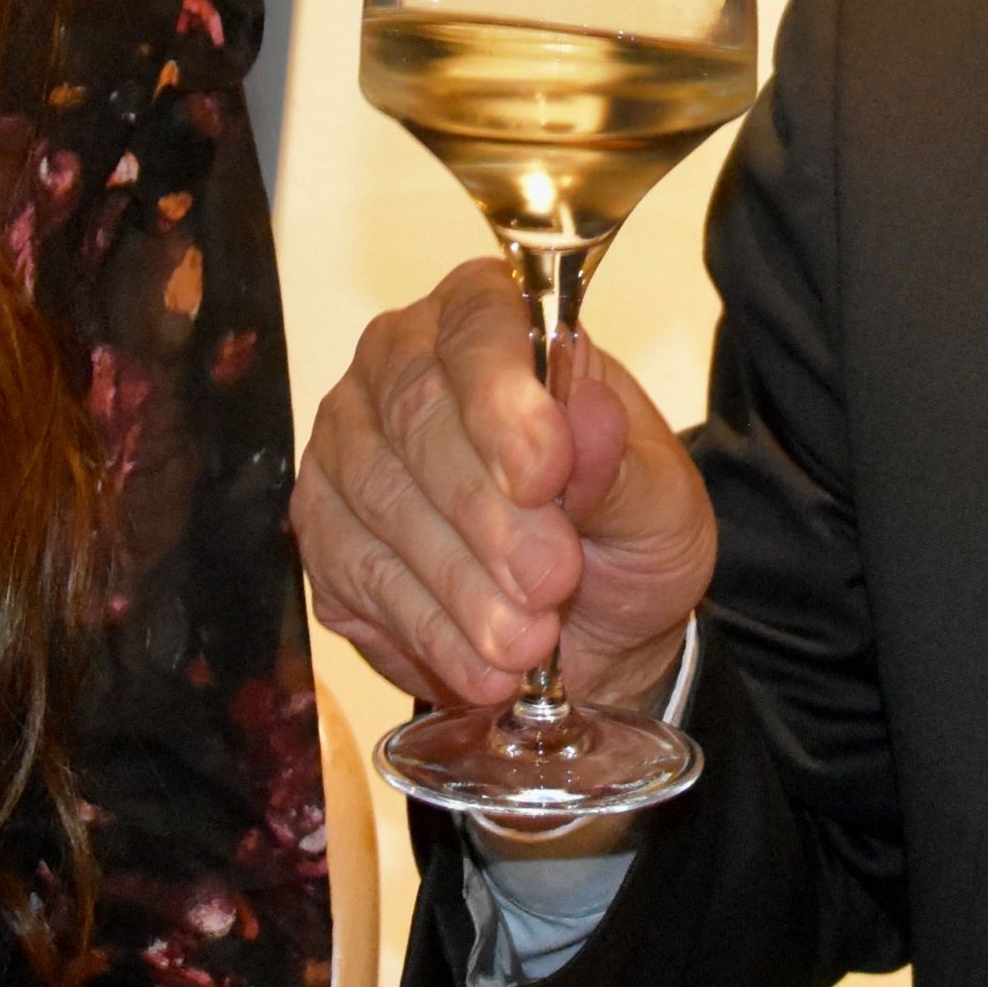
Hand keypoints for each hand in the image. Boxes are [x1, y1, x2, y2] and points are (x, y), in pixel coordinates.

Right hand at [294, 256, 716, 713]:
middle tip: (552, 580)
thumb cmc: (623, 532)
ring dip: (462, 583)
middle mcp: (403, 365)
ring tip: (530, 640)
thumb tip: (590, 412)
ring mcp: (352, 448)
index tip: (547, 474)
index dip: (503, 401)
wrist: (592, 625)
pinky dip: (430, 631)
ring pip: (384, 503)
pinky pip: (360, 577)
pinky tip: (486, 665)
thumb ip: (624, 464)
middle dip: (488, 512)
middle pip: (417, 415)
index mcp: (493, 322)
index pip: (478, 325)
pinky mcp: (327, 534)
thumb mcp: (660, 502)